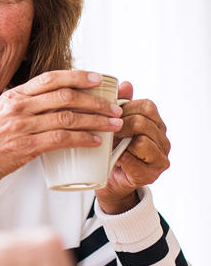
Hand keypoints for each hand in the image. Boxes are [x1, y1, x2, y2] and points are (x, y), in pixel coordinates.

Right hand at [0, 70, 123, 185]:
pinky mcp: (25, 147)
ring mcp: (22, 126)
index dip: (77, 76)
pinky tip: (95, 141)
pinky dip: (82, 139)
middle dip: (96, 100)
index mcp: (13, 96)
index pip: (50, 78)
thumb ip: (20, 108)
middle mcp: (19, 107)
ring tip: (114, 124)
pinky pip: (61, 139)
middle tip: (115, 106)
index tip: (98, 78)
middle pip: (65, 95)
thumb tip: (45, 105)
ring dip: (96, 120)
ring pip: (68, 116)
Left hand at [95, 82, 170, 213]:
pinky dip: (123, 155)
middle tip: (103, 128)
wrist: (107, 181)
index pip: (146, 106)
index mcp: (155, 123)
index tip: (106, 114)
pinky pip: (138, 158)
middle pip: (144, 121)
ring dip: (121, 139)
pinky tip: (113, 156)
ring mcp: (161, 157)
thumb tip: (125, 84)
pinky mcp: (153, 173)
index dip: (125, 108)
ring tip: (106, 141)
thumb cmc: (109, 150)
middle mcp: (163, 139)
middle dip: (120, 123)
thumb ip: (118, 105)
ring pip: (143, 138)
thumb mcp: (111, 125)